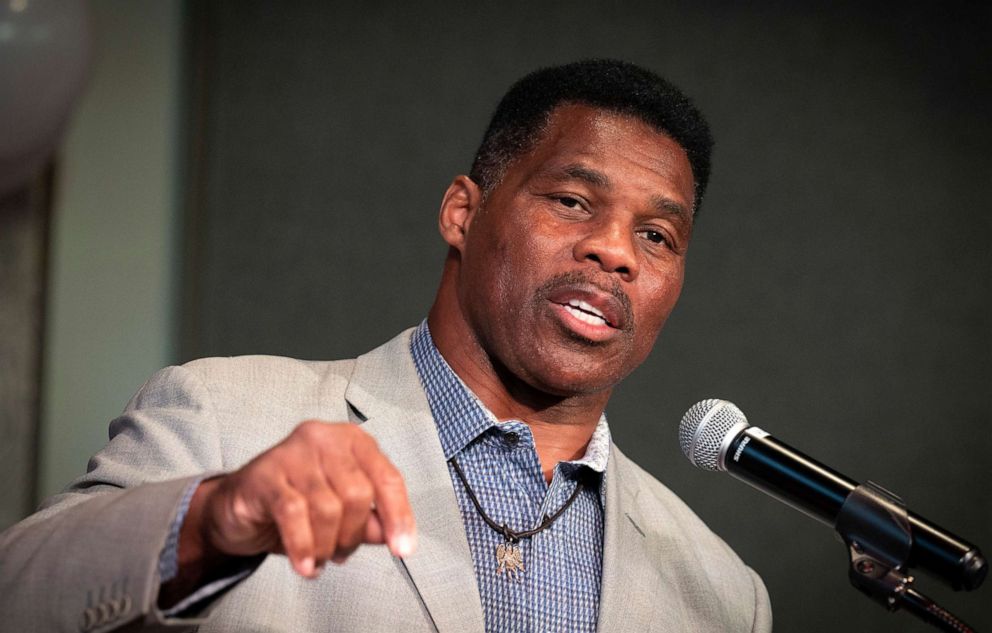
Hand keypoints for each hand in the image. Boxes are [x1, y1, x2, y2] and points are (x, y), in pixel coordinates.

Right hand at [184, 420, 415, 578]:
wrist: (236, 506)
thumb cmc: (294, 502)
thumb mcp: (340, 512)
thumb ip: (370, 520)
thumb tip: (393, 534)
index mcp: (351, 441)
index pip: (388, 477)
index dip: (399, 515)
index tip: (403, 547)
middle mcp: (324, 439)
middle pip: (358, 494)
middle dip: (353, 536)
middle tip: (341, 554)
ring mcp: (293, 452)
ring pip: (327, 508)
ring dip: (326, 546)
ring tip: (318, 558)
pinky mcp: (265, 474)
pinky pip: (294, 515)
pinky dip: (303, 547)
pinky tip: (305, 565)